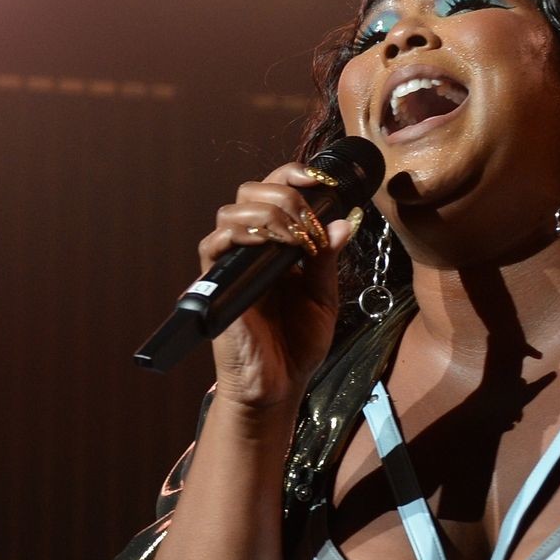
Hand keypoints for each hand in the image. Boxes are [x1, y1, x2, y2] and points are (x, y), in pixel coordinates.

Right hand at [198, 162, 355, 410]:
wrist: (279, 384)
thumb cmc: (297, 343)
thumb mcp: (323, 296)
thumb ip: (329, 259)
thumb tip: (345, 221)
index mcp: (275, 244)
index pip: (275, 190)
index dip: (294, 175)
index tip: (323, 181)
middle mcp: (249, 247)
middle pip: (251, 190)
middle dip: (287, 195)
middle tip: (312, 225)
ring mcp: (231, 264)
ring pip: (233, 210)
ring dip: (271, 214)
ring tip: (299, 241)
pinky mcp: (216, 284)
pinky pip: (214, 243)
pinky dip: (244, 235)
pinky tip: (273, 247)